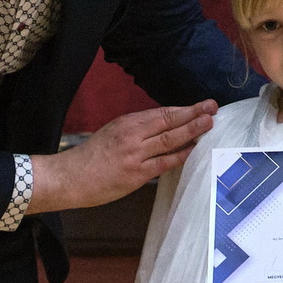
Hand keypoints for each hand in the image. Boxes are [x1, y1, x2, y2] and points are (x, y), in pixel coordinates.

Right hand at [28, 101, 217, 213]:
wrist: (69, 178)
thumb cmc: (89, 158)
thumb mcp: (111, 134)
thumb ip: (136, 131)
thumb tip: (162, 129)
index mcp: (126, 123)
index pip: (161, 113)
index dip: (184, 109)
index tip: (200, 104)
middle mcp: (132, 136)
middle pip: (169, 121)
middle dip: (194, 114)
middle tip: (213, 107)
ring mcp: (135, 155)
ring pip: (170, 139)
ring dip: (192, 131)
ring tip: (209, 124)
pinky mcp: (136, 175)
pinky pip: (164, 163)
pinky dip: (180, 155)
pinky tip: (193, 149)